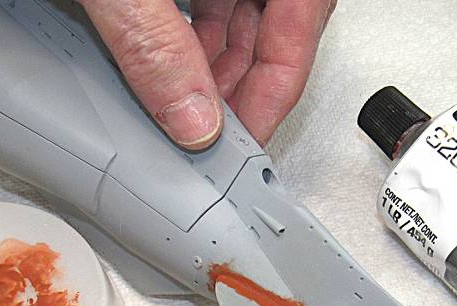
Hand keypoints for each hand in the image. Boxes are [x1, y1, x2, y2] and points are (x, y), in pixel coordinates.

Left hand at [80, 0, 334, 149]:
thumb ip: (154, 44)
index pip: (301, 23)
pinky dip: (194, 35)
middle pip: (278, 25)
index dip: (277, 90)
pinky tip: (167, 65)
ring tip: (181, 109)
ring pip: (245, 13)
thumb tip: (188, 117)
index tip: (248, 140)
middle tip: (213, 137)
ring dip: (213, 64)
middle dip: (242, 85)